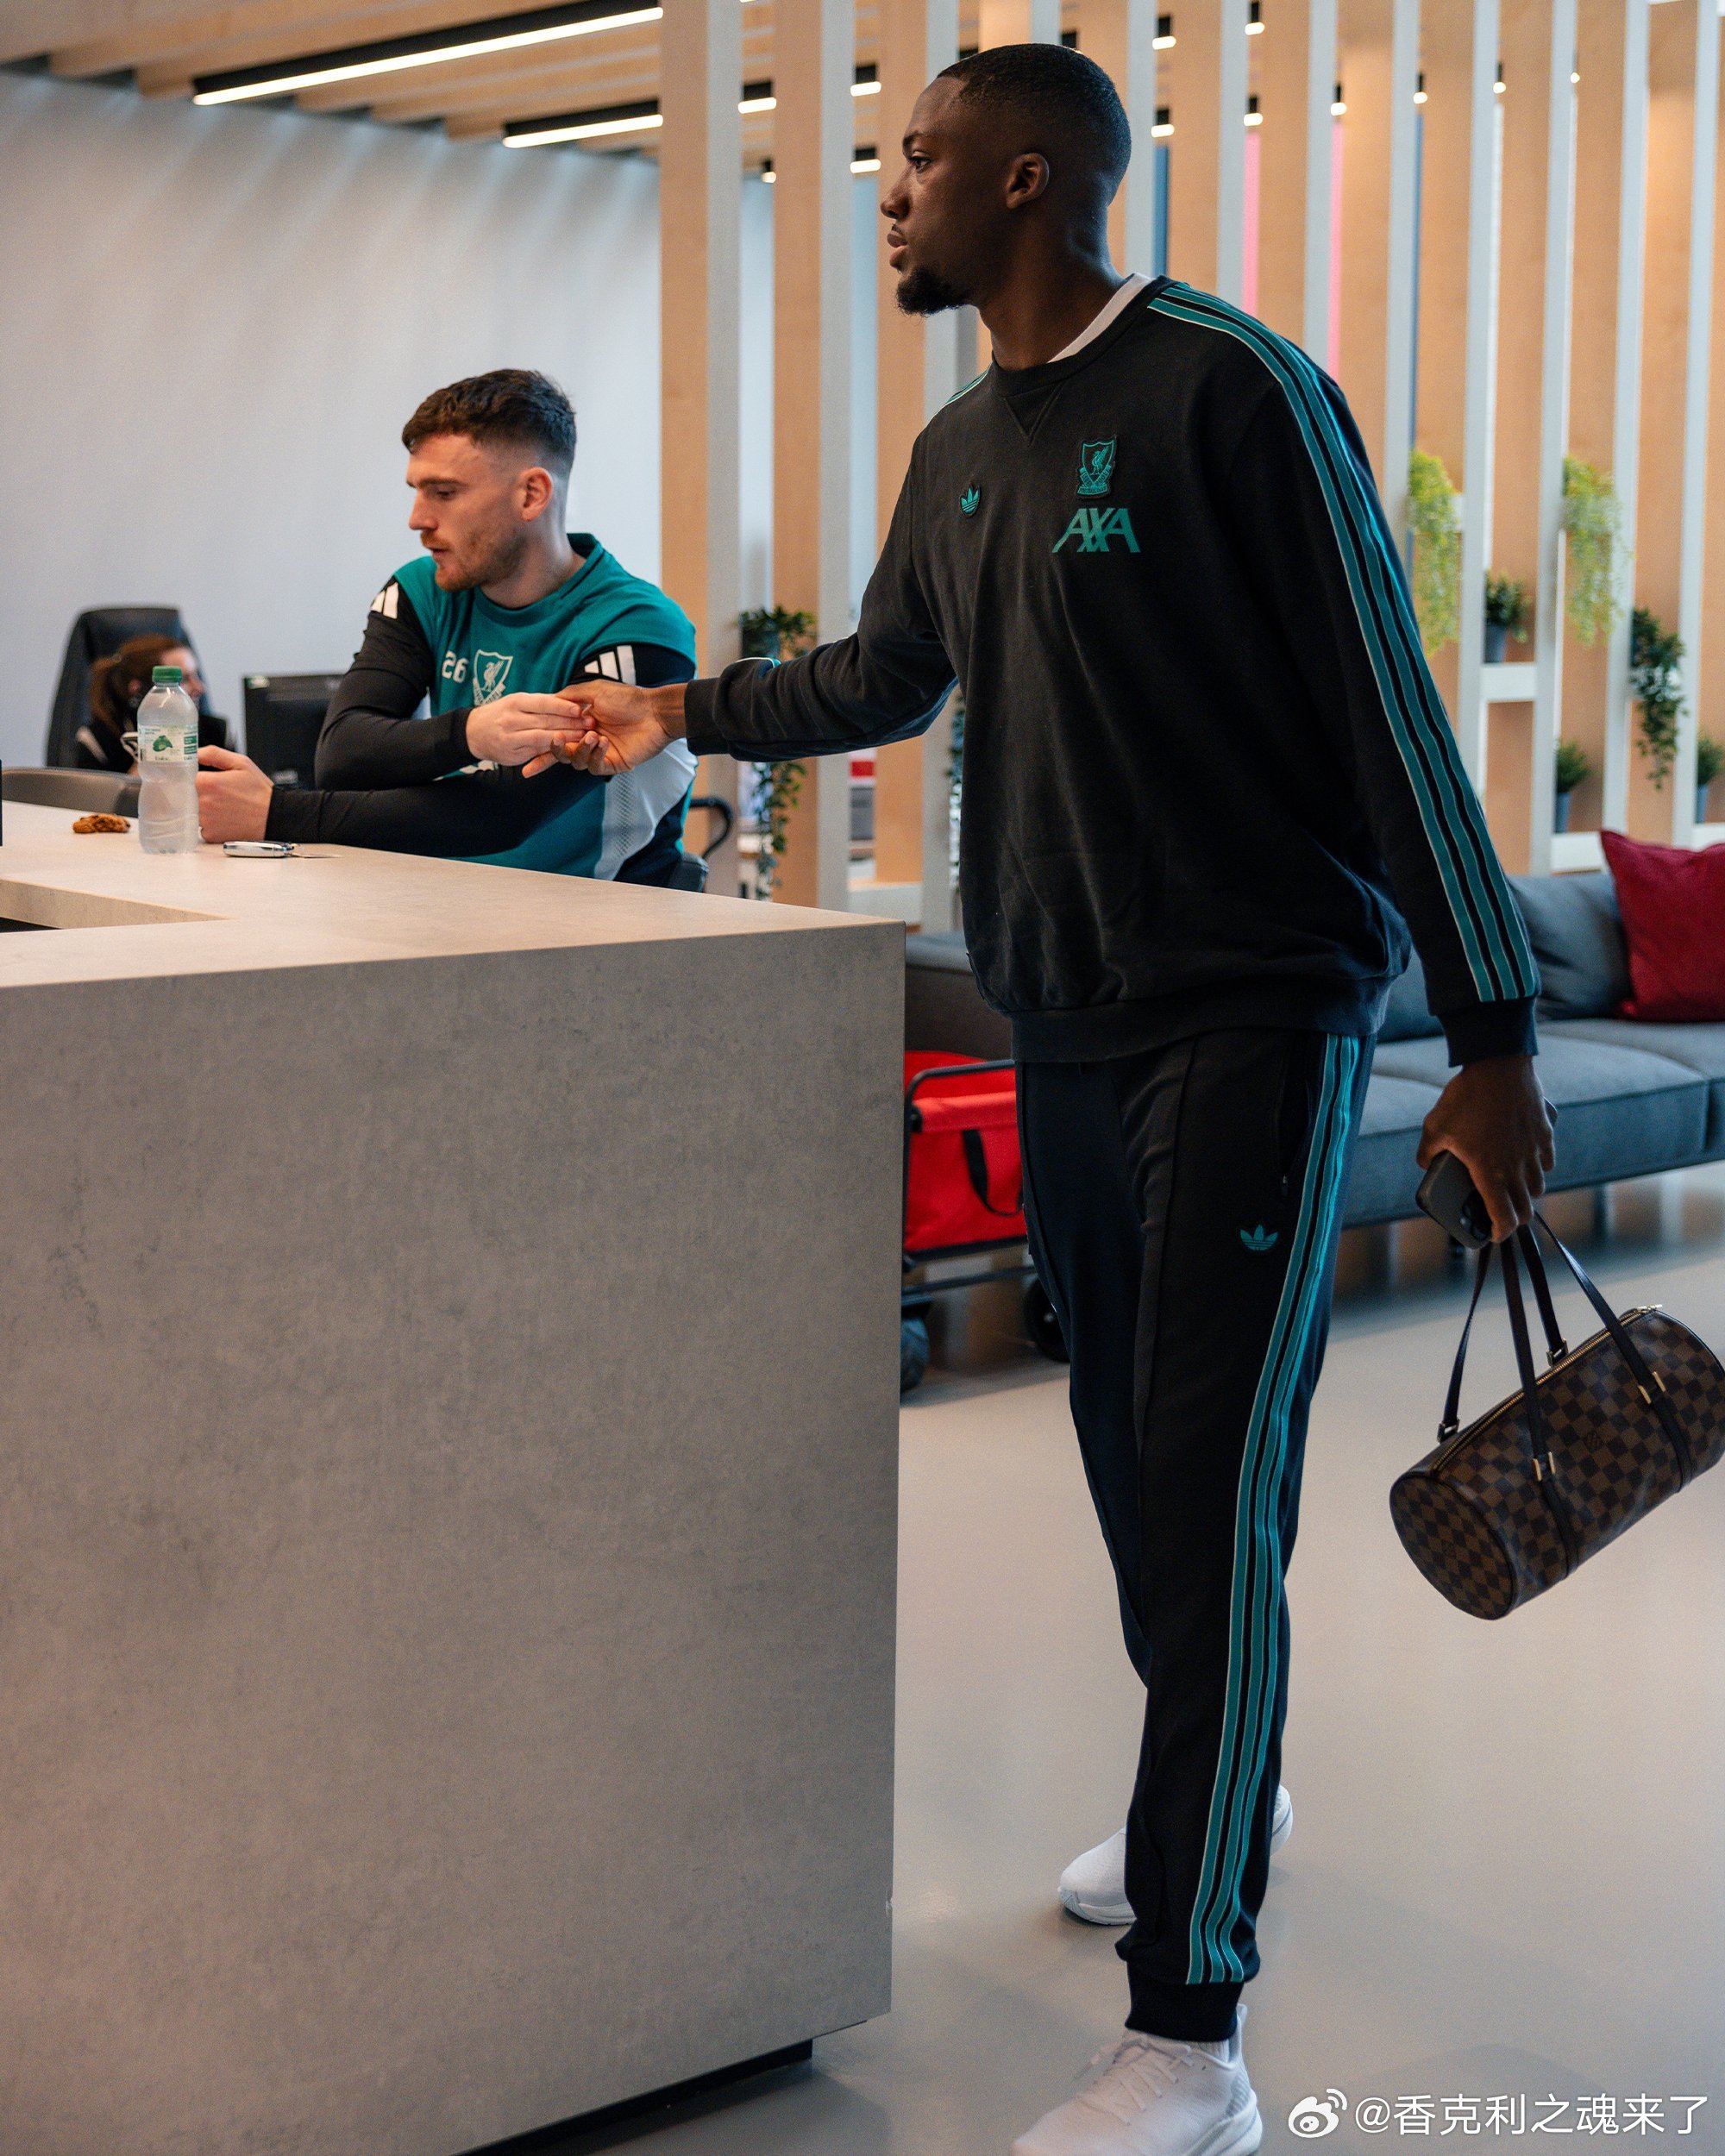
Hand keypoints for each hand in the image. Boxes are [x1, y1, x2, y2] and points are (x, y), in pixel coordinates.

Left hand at [196, 746, 273, 842]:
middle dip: (204, 794)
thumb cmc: (259, 792)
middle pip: (191, 795)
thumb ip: (214, 754)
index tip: (213, 782)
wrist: (273, 818)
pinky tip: (226, 819)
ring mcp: (205, 820)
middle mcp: (203, 802)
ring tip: (227, 807)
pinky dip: (211, 824)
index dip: (201, 778)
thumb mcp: (241, 763)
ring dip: (206, 809)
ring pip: (195, 811)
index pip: (189, 777)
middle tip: (224, 795)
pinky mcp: (210, 835)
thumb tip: (195, 753)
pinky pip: (202, 827)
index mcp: (207, 783)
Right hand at [462, 690, 590, 767]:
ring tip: (584, 738)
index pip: (544, 702)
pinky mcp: (512, 754)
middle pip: (545, 720)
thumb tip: (571, 699)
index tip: (581, 708)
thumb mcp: (518, 702)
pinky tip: (567, 751)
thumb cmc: (502, 714)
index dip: (563, 706)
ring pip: (542, 738)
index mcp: (517, 701)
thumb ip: (541, 703)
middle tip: (591, 723)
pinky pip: (535, 753)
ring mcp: (511, 737)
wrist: (472, 732)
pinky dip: (552, 752)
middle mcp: (512, 718)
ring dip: (565, 738)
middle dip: (570, 722)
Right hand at [521, 680, 685, 778]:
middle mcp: (586, 740)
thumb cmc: (626, 698)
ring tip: (592, 735)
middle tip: (556, 740)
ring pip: (576, 761)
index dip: (539, 747)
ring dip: (580, 748)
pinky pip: (595, 766)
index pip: (555, 738)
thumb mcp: (593, 691)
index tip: (524, 752)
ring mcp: (599, 754)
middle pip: (561, 754)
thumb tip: (547, 702)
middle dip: (555, 749)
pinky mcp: (612, 764)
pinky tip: (603, 742)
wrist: (653, 711)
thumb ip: (568, 698)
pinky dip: (595, 754)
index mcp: (580, 725)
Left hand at [1417, 1055, 1556, 1241]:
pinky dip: (1538, 1169)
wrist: (1498, 1065)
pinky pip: (1546, 1162)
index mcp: (1490, 1173)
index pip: (1504, 1219)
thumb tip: (1424, 1164)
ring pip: (1539, 1186)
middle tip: (1500, 1215)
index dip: (1499, 1233)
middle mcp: (1517, 1168)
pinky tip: (1526, 1163)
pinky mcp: (1545, 1134)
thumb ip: (1427, 1153)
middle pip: (1526, 1208)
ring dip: (1526, 1194)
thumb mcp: (1434, 1127)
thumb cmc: (1465, 1098)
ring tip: (1511, 1189)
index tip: (1491, 1234)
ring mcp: (1534, 1151)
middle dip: (1514, 1218)